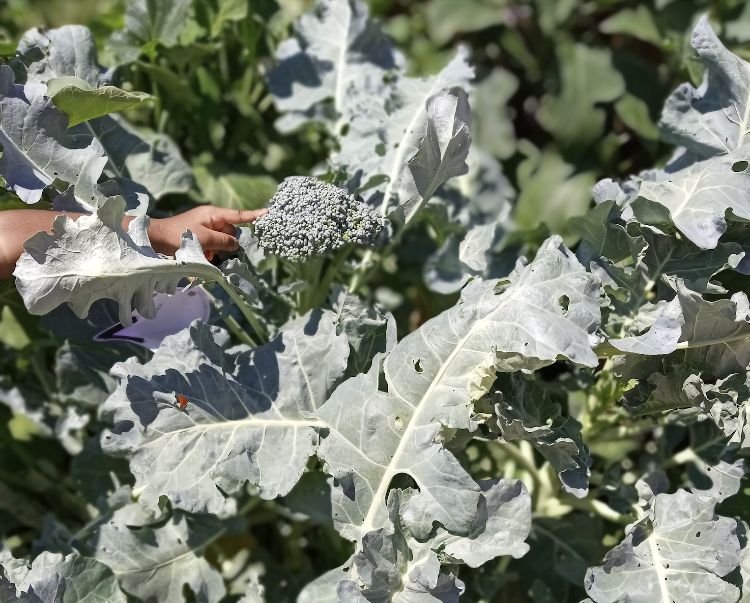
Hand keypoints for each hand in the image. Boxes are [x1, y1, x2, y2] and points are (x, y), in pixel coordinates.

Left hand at [147, 206, 266, 256]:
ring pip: (221, 241)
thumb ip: (224, 241)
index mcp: (213, 214)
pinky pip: (212, 245)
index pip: (238, 215)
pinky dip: (209, 252)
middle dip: (227, 242)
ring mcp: (204, 228)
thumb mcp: (204, 239)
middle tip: (217, 250)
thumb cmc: (179, 235)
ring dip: (217, 250)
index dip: (254, 215)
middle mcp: (211, 219)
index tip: (269, 213)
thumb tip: (236, 244)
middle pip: (230, 231)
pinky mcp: (199, 237)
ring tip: (205, 255)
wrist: (154, 240)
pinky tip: (201, 257)